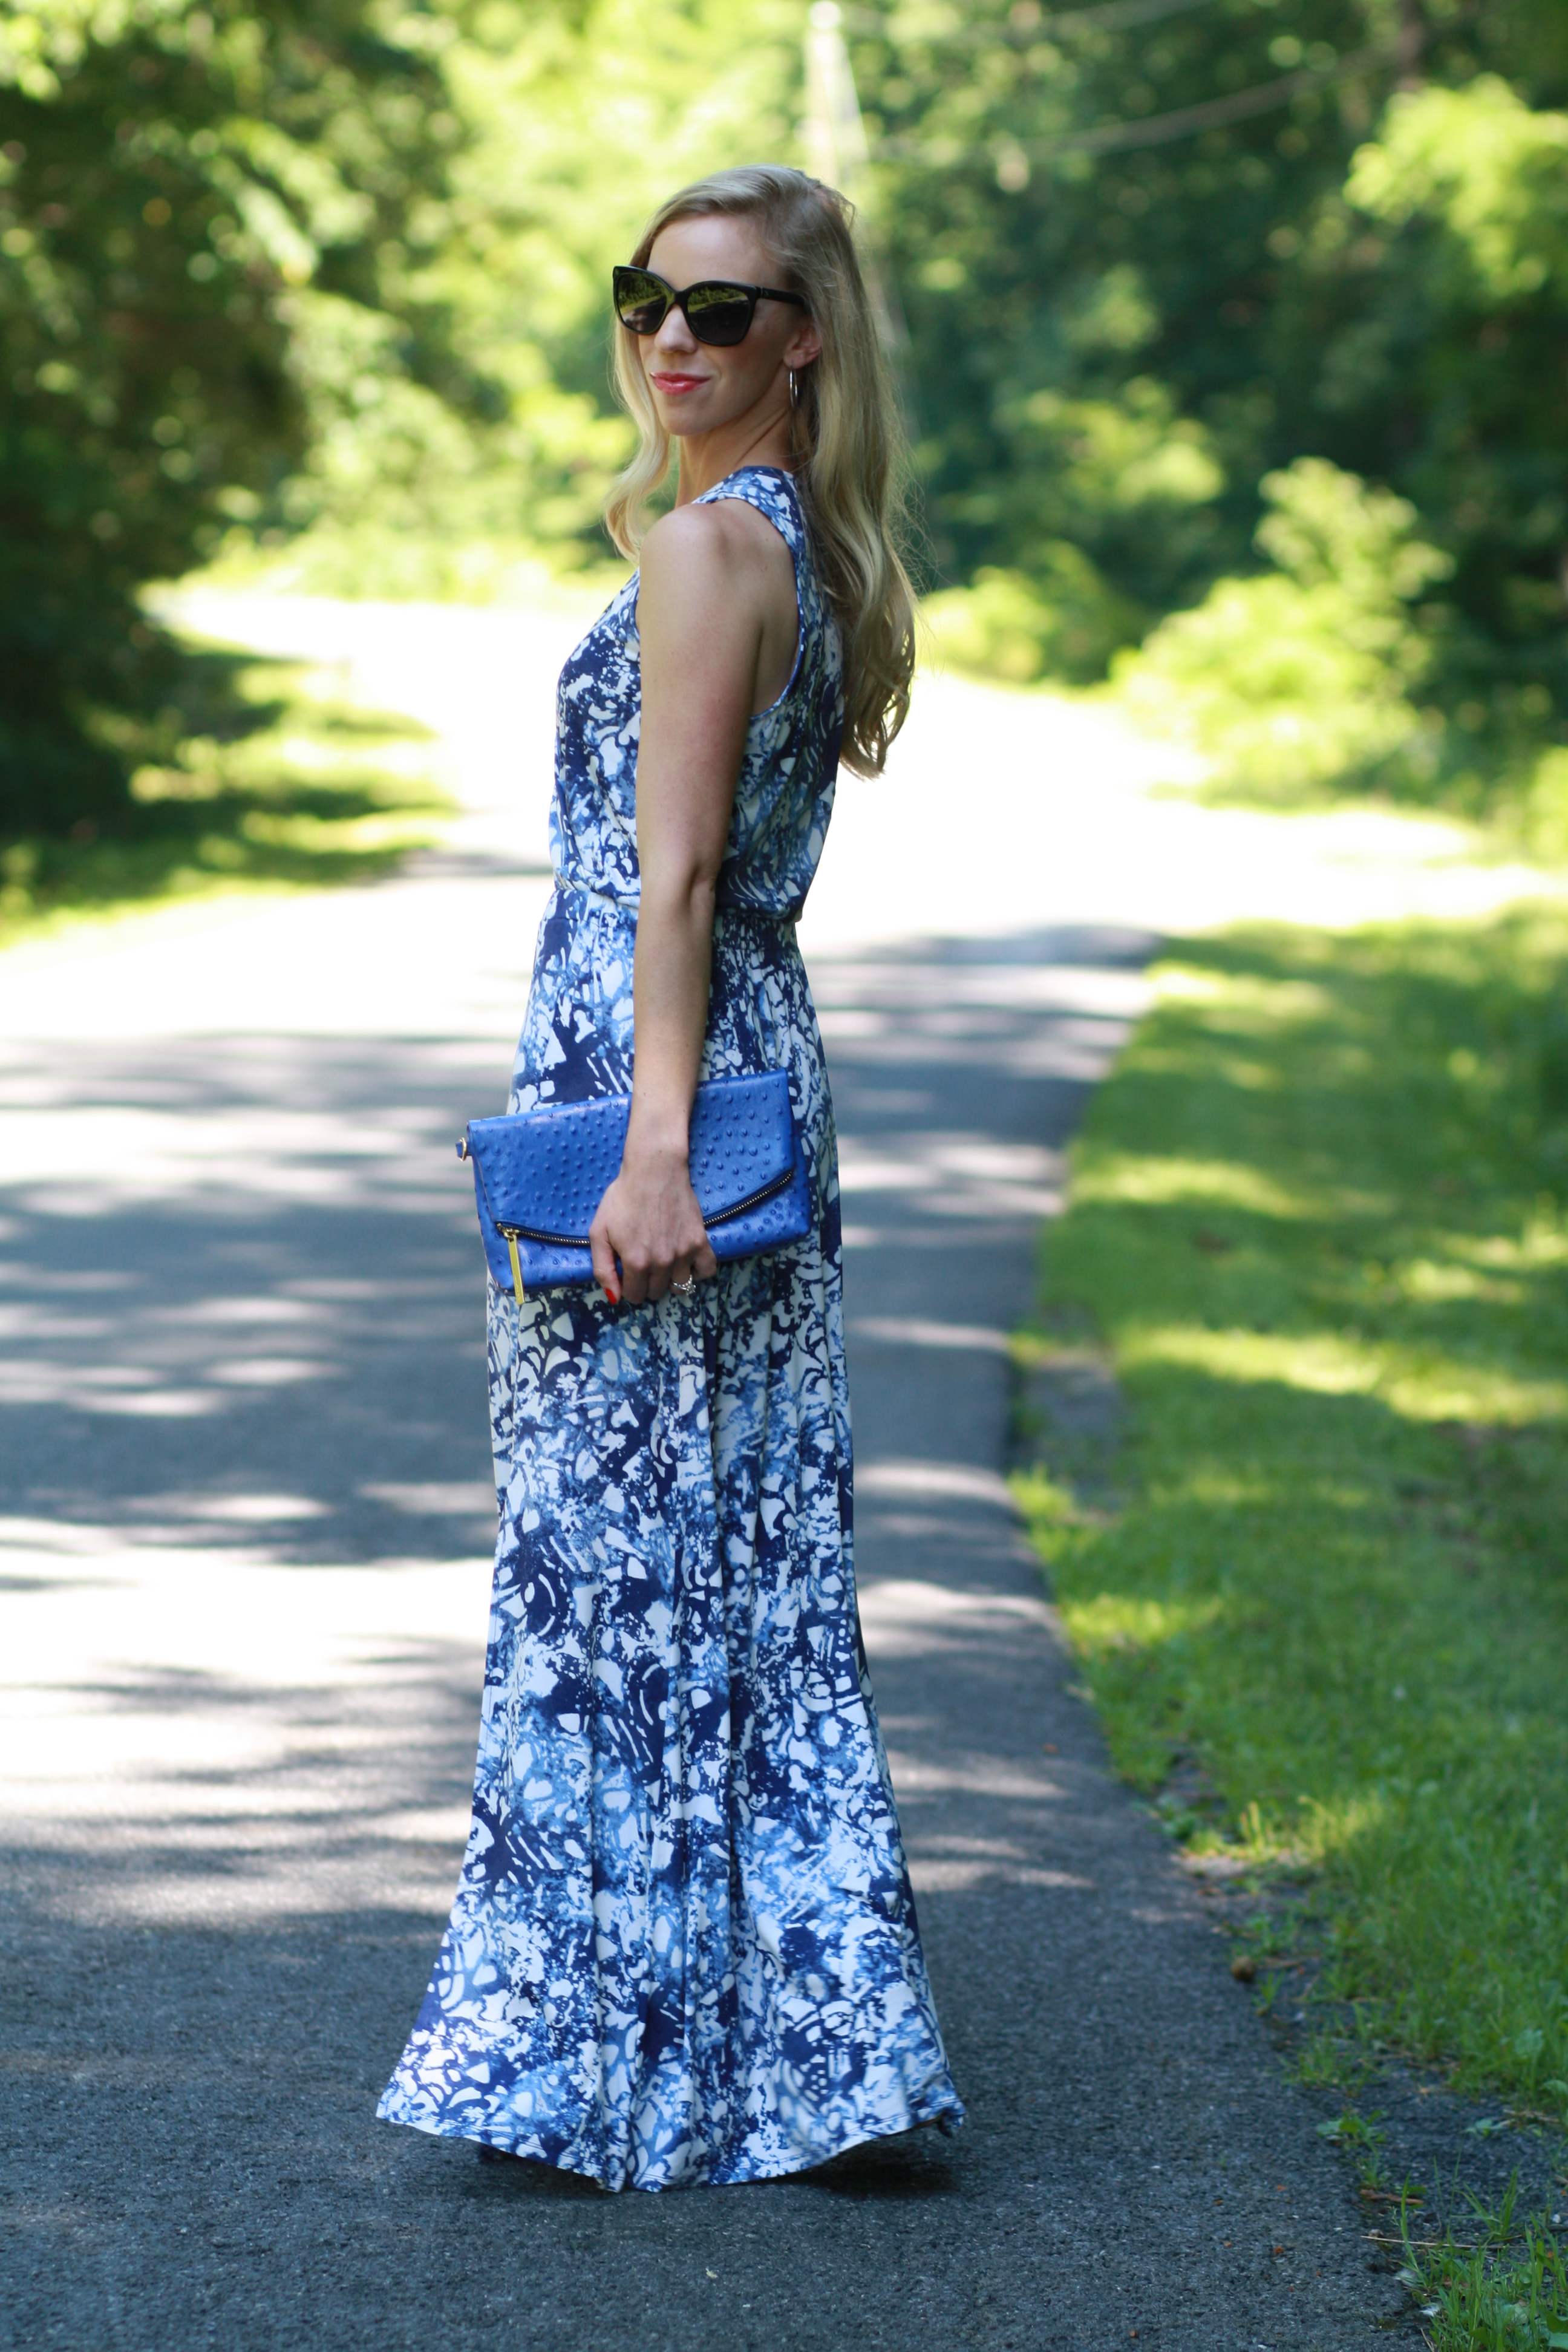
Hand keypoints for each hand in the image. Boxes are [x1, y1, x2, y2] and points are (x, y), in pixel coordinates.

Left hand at [589, 1136, 717, 1305]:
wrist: (654, 1171)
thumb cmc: (622, 1198)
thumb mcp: (599, 1232)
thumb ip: (602, 1268)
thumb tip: (614, 1298)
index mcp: (636, 1262)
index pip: (634, 1296)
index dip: (627, 1286)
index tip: (627, 1271)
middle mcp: (662, 1262)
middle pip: (656, 1293)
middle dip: (647, 1283)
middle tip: (643, 1262)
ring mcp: (684, 1253)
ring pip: (680, 1287)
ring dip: (669, 1280)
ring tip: (663, 1262)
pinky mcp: (700, 1241)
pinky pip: (707, 1272)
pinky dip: (698, 1272)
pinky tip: (686, 1262)